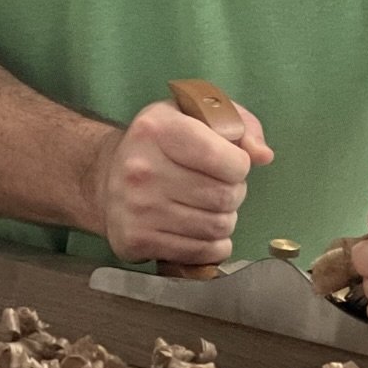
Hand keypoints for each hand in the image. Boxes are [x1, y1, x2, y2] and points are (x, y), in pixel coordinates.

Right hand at [96, 96, 272, 264]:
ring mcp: (135, 209)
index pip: (227, 160)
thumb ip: (240, 124)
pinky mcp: (133, 241)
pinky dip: (212, 245)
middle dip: (234, 193)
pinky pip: (199, 252)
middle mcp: (141, 169)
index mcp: (158, 129)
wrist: (105, 176)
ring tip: (209, 206)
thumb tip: (263, 156)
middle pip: (225, 196)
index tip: (230, 163)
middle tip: (220, 187)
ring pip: (216, 227)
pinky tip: (202, 230)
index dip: (240, 164)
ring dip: (224, 219)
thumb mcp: (198, 114)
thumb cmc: (163, 142)